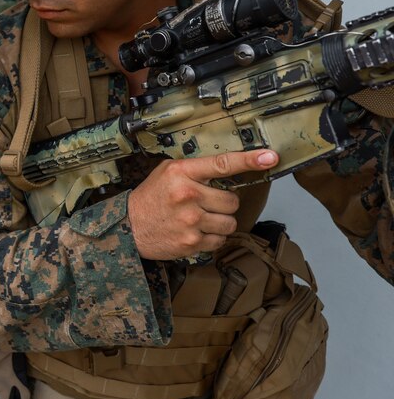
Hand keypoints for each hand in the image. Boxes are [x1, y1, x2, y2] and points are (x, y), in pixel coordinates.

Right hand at [128, 149, 278, 259]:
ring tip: (200, 219)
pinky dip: (212, 237)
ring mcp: (191, 220)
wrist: (128, 227)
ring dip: (220, 222)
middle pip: (232, 200)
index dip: (249, 160)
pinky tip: (196, 231)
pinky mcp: (192, 241)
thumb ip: (195, 169)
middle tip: (205, 203)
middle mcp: (188, 195)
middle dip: (224, 203)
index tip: (269, 156)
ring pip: (229, 222)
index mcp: (181, 173)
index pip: (222, 164)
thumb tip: (230, 167)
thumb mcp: (166, 172)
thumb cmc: (150, 197)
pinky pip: (220, 239)